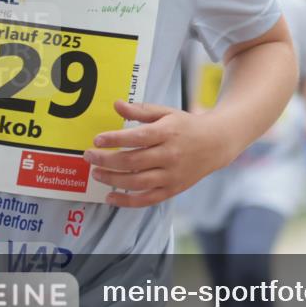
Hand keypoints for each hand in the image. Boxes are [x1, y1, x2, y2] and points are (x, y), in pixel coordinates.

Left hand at [84, 100, 232, 207]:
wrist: (216, 143)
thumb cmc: (187, 126)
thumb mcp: (166, 113)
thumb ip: (141, 110)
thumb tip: (116, 105)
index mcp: (168, 133)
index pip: (137, 138)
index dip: (115, 139)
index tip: (97, 139)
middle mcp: (170, 155)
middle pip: (133, 161)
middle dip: (106, 160)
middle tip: (89, 156)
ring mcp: (172, 174)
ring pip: (137, 182)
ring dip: (112, 179)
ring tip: (96, 173)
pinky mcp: (173, 189)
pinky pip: (147, 199)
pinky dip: (127, 201)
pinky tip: (110, 197)